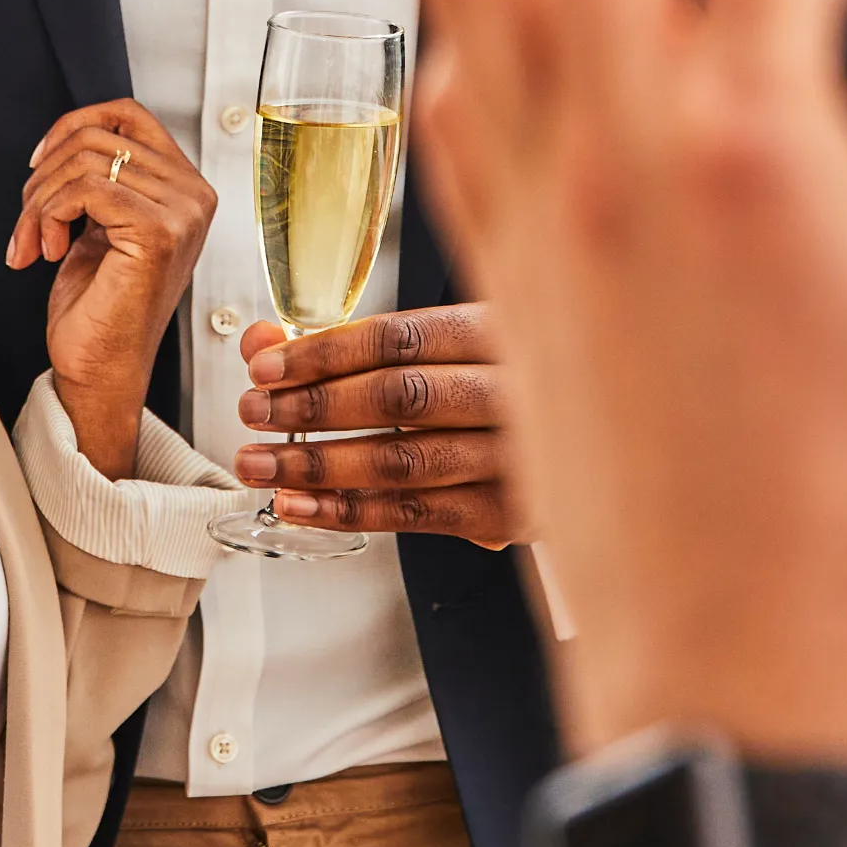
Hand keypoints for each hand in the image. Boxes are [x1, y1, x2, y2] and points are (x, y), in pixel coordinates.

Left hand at [14, 100, 217, 475]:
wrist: (98, 371)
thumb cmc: (98, 307)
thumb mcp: (101, 224)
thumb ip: (103, 177)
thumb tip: (67, 136)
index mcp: (185, 188)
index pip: (128, 113)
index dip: (72, 126)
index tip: (38, 164)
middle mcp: (193, 196)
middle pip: (99, 134)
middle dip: (44, 174)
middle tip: (28, 222)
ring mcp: (182, 213)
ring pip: (85, 160)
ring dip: (39, 202)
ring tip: (34, 242)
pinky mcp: (158, 232)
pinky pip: (85, 189)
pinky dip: (48, 216)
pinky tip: (48, 252)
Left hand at [234, 305, 522, 541]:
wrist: (593, 443)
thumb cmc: (498, 384)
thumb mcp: (440, 347)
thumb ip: (349, 344)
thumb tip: (261, 339)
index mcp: (494, 332)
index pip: (400, 338)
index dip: (325, 353)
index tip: (265, 367)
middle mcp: (511, 391)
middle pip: (398, 398)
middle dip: (312, 407)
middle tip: (253, 413)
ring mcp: (512, 456)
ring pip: (401, 461)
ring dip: (318, 464)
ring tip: (259, 463)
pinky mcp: (506, 514)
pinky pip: (413, 513)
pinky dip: (347, 511)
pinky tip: (298, 504)